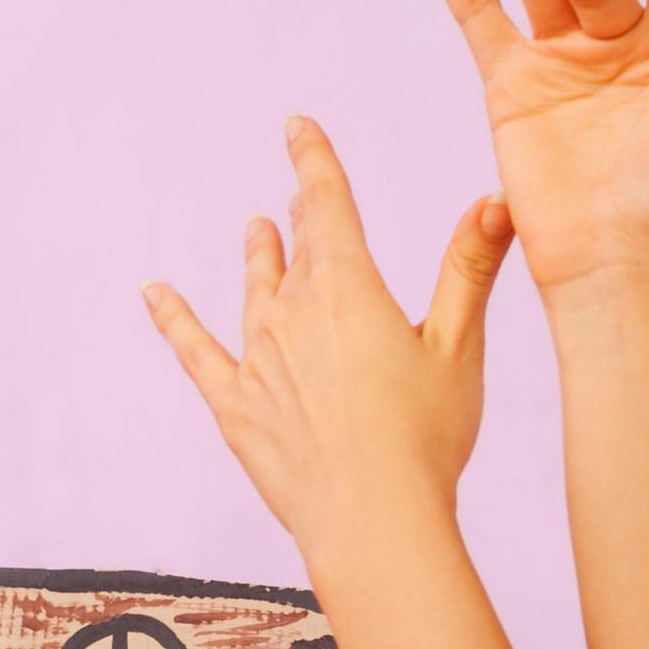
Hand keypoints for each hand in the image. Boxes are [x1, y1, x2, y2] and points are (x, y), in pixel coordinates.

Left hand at [145, 120, 507, 563]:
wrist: (373, 523)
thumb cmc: (426, 440)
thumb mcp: (459, 347)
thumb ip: (469, 268)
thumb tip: (495, 199)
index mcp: (349, 288)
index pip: (328, 203)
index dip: (313, 159)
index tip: (297, 126)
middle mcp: (293, 313)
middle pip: (297, 250)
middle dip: (303, 219)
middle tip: (300, 195)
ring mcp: (258, 360)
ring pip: (253, 291)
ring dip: (257, 258)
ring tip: (254, 230)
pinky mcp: (236, 407)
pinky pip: (196, 352)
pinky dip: (174, 319)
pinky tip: (153, 294)